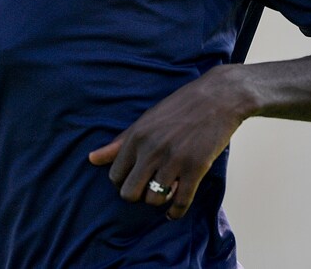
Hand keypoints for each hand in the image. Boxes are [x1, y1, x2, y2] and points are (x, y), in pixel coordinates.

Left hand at [87, 65, 249, 219]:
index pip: (115, 175)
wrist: (218, 97)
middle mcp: (151, 150)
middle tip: (148, 188)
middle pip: (130, 193)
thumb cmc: (180, 107)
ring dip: (158, 200)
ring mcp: (174, 160)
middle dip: (137, 195)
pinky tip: (174, 212)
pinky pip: (180, 202)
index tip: (135, 179)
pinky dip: (175, 212)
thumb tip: (91, 159)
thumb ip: (119, 142)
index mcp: (136, 136)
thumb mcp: (145, 120)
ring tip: (165, 191)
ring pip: (153, 199)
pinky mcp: (196, 168)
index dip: (123, 182)